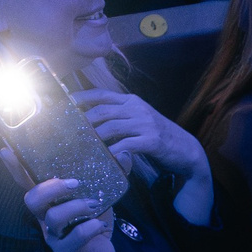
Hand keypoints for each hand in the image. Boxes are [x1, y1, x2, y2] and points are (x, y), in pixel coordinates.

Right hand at [7, 157, 117, 251]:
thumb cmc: (94, 222)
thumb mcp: (98, 196)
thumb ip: (106, 176)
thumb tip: (125, 153)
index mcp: (48, 200)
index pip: (25, 181)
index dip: (14, 167)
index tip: (5, 149)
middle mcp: (44, 217)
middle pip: (32, 199)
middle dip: (51, 188)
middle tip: (74, 183)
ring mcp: (53, 236)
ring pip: (53, 218)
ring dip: (75, 207)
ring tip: (94, 205)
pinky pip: (74, 238)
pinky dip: (89, 228)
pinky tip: (100, 226)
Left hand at [74, 88, 209, 184]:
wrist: (186, 150)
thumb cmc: (156, 136)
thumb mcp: (137, 120)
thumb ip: (118, 116)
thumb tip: (90, 119)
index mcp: (131, 101)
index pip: (101, 94)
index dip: (81, 97)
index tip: (64, 103)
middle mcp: (137, 108)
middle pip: (102, 110)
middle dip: (83, 120)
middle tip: (66, 131)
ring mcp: (145, 123)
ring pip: (111, 126)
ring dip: (94, 137)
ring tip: (80, 145)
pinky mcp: (152, 140)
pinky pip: (126, 144)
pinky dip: (113, 151)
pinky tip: (104, 157)